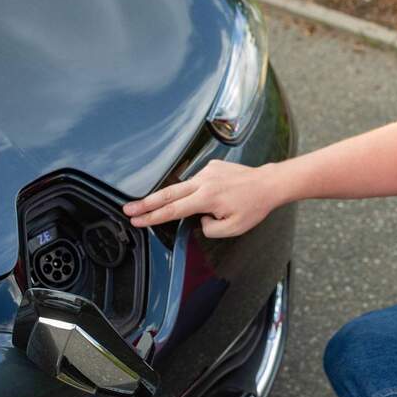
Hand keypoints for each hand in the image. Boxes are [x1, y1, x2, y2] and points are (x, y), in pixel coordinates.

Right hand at [122, 160, 281, 237]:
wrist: (268, 183)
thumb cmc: (254, 206)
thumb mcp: (233, 229)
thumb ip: (209, 229)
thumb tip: (198, 221)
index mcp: (207, 198)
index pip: (172, 210)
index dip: (152, 216)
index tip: (136, 219)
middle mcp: (203, 181)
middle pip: (167, 194)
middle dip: (146, 203)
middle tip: (128, 209)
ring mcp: (207, 171)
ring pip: (183, 187)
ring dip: (175, 198)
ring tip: (181, 207)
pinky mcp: (211, 166)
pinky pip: (198, 182)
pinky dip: (198, 191)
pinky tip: (214, 197)